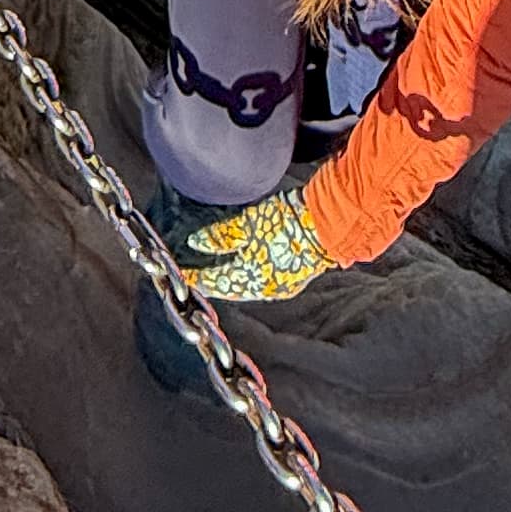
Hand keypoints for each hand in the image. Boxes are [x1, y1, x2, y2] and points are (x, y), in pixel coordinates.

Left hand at [181, 188, 335, 302]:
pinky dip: (246, 277)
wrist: (328, 224)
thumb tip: (196, 243)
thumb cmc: (287, 222)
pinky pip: (260, 283)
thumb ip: (221, 236)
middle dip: (213, 282)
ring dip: (230, 280)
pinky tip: (242, 268)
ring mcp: (280, 287)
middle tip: (196, 272)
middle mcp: (264, 290)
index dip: (197, 276)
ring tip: (215, 270)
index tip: (183, 272)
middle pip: (230, 289)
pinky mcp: (291, 279)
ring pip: (246, 288)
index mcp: (250, 279)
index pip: (215, 282)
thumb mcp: (248, 223)